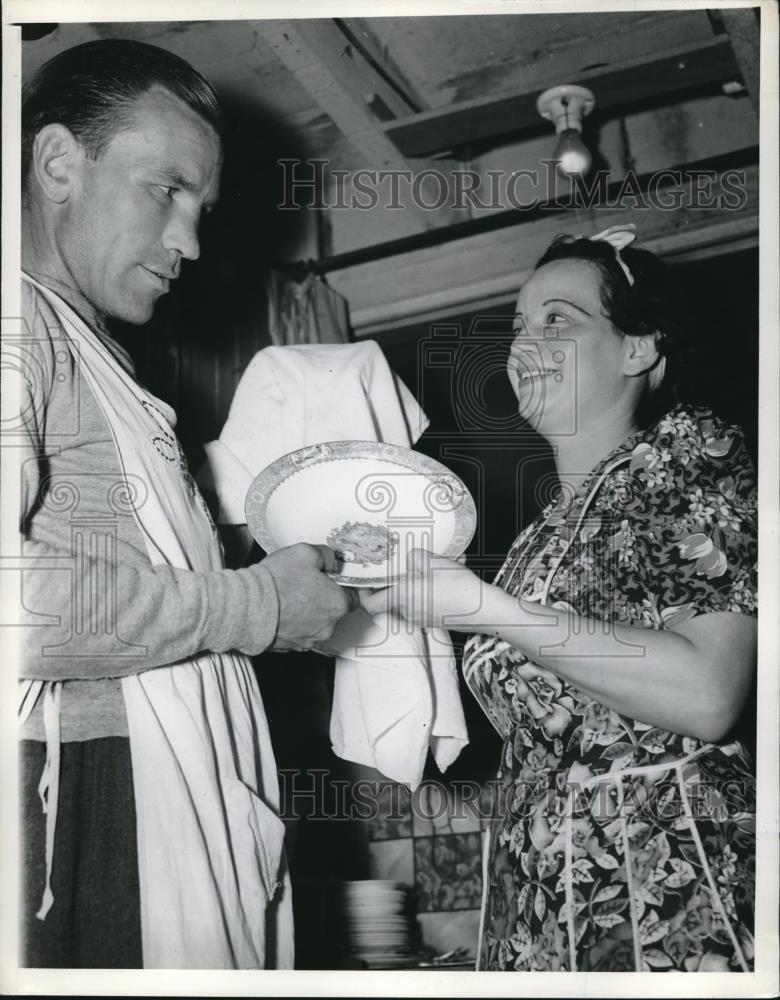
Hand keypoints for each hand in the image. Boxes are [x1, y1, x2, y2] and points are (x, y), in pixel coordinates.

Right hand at [263, 543, 356, 651]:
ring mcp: (308, 640)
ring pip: (315, 623)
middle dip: (322, 598)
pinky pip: (298, 633)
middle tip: (304, 584)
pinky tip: (281, 609)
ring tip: (288, 596)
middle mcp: (327, 627)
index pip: (354, 597)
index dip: (342, 585)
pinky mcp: (290, 647)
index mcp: (338, 605)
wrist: (246, 607)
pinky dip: (293, 623)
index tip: (331, 579)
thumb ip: (327, 556)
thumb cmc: (276, 582)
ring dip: (307, 611)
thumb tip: (332, 561)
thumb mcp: (306, 552)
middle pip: (333, 611)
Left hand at [358, 548, 485, 631]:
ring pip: (413, 597)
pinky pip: (428, 601)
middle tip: (405, 565)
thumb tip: (410, 559)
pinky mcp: (436, 619)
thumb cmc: (457, 588)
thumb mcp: (432, 561)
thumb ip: (413, 557)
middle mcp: (408, 612)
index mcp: (402, 598)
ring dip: (420, 581)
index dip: (363, 593)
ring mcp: (423, 618)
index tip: (366, 581)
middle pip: (392, 597)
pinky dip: (434, 588)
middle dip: (398, 580)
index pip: (369, 604)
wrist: (484, 610)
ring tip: (437, 564)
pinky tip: (451, 572)